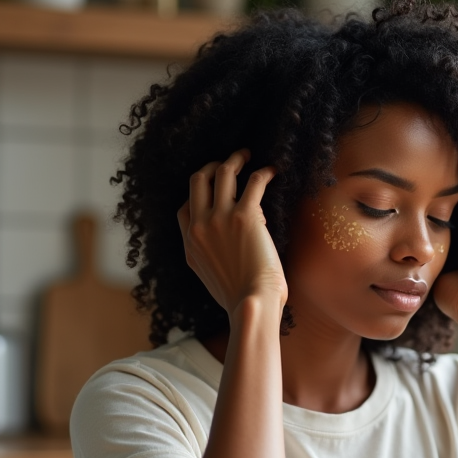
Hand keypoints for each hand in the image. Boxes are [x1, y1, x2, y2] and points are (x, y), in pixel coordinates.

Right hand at [177, 150, 286, 313]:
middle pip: (198, 180)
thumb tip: (223, 242)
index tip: (214, 190)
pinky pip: (254, 182)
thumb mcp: (210, 276)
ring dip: (236, 159)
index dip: (199, 194)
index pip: (184, 207)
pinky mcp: (245, 216)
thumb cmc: (240, 297)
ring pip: (222, 173)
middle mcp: (200, 226)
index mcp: (190, 243)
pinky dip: (264, 172)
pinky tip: (274, 171)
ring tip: (248, 154)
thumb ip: (208, 255)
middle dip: (212, 166)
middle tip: (229, 162)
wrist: (251, 303)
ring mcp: (220, 218)